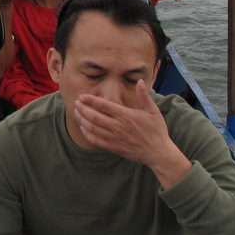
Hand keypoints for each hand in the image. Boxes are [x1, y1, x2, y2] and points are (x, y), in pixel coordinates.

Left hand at [73, 79, 190, 188]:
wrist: (158, 153)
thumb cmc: (156, 130)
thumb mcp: (153, 111)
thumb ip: (144, 96)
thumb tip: (140, 81)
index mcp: (127, 116)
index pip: (104, 106)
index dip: (91, 100)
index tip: (82, 96)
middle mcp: (119, 127)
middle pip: (95, 117)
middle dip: (83, 109)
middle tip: (76, 103)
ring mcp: (115, 138)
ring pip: (93, 129)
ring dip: (82, 120)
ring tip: (76, 113)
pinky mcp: (114, 148)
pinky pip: (96, 141)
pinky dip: (87, 134)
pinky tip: (83, 128)